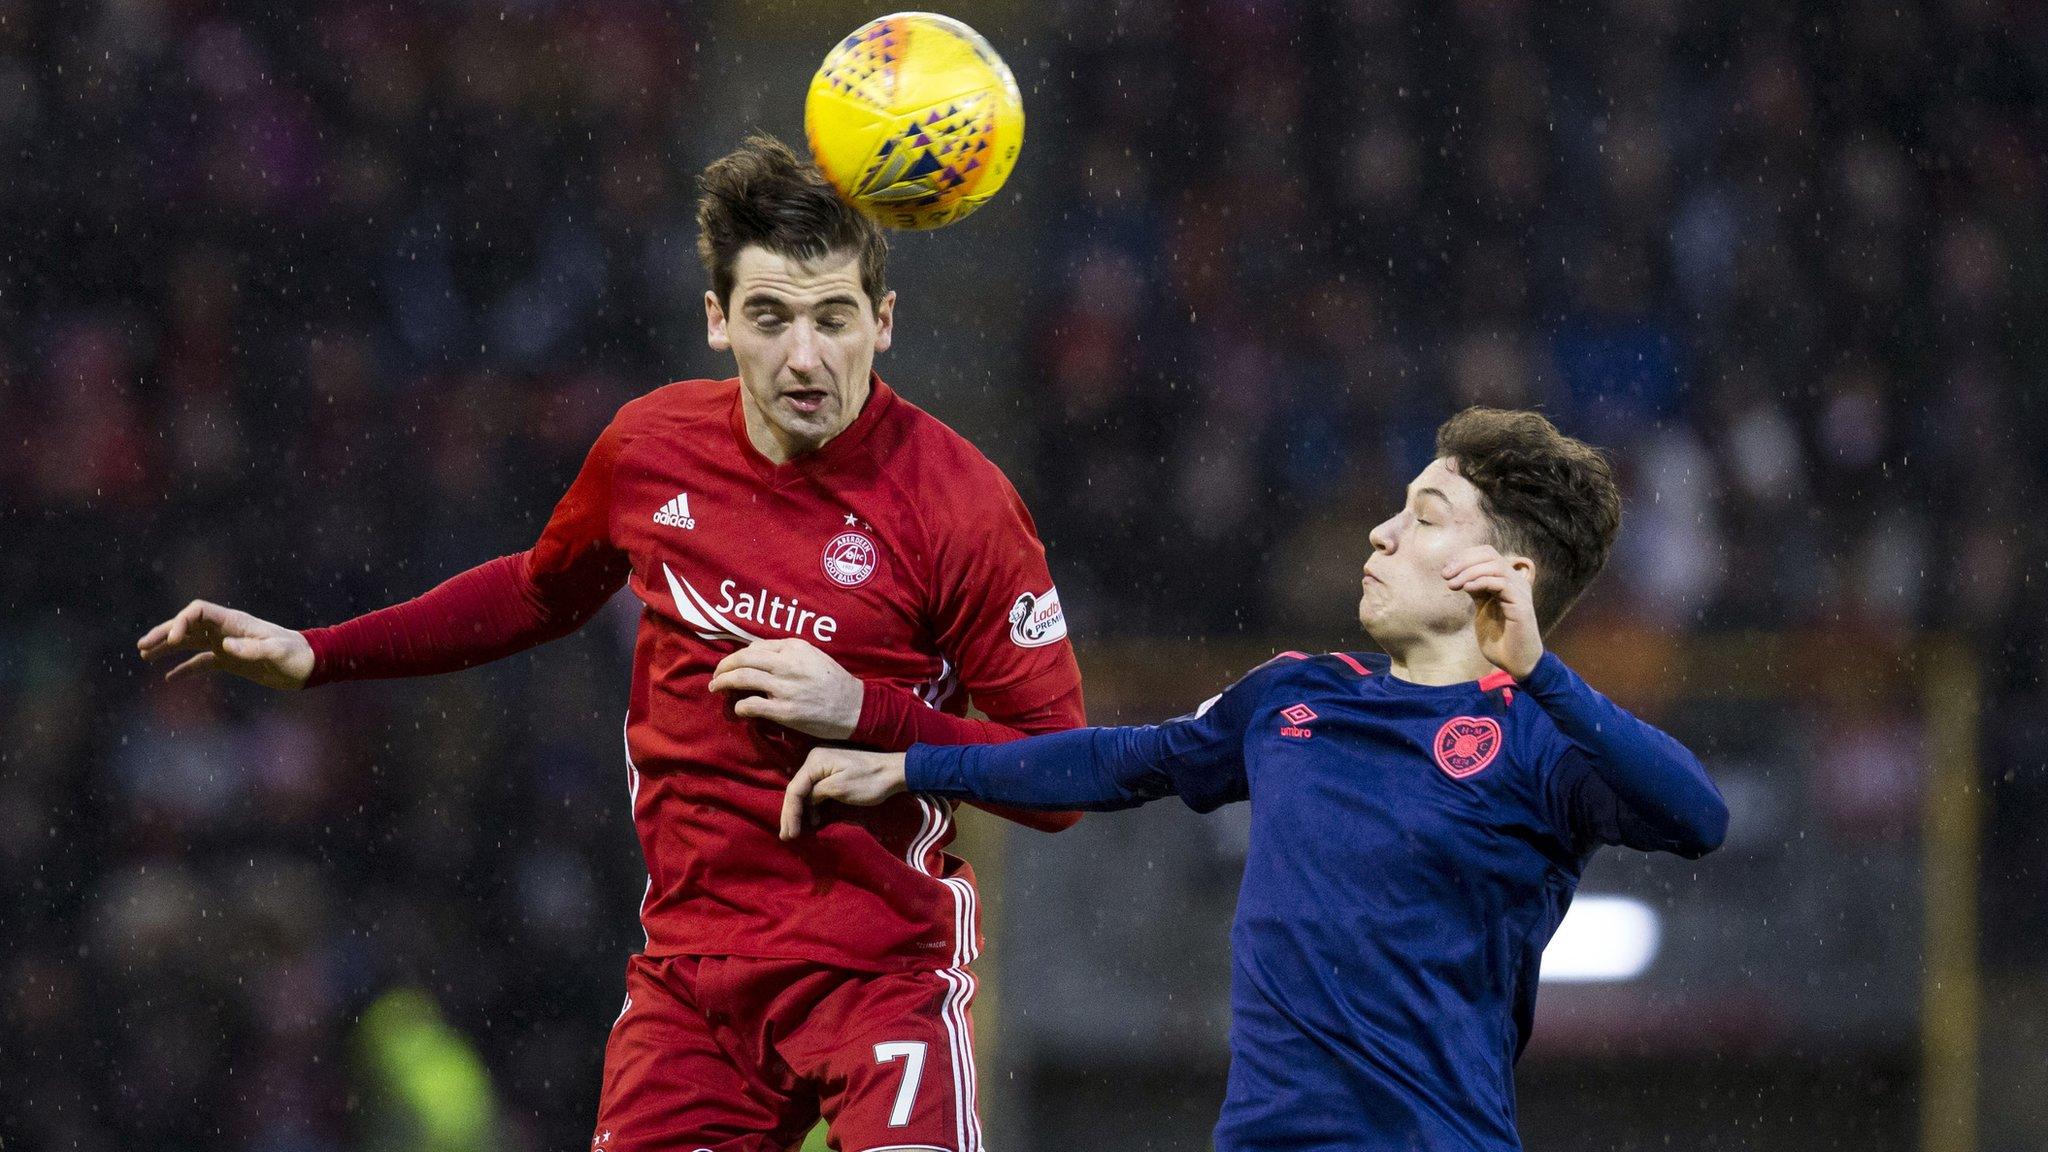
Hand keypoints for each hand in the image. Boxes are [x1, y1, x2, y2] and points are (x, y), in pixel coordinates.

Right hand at [136, 600, 314, 690]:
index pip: (198, 612)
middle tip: (142, 646)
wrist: (310, 665)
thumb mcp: (278, 652)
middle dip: (163, 633)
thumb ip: (253, 648)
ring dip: (167, 648)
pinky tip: (169, 677)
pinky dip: (185, 668)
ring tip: (144, 656)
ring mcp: (227, 645)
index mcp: (235, 622)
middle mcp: (227, 630)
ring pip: (190, 642)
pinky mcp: (231, 661)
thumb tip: (225, 646)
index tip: (173, 642)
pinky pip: (202, 662)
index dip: (181, 622)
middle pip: (187, 626)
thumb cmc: (296, 655)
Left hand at [708, 638, 865, 739]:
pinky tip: (738, 707)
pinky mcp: (785, 711)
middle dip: (723, 667)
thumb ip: (786, 652)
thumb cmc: (833, 680)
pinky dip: (739, 705)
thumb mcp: (812, 656)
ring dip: (723, 683)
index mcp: (794, 647)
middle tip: (715, 675)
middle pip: (742, 660)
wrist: (855, 707)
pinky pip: (751, 705)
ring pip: (742, 679)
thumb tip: (754, 653)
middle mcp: (787, 664)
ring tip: (715, 687)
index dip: (737, 656)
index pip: (754, 647)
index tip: (731, 664)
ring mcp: (785, 688)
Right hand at [781, 748, 908, 838]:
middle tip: (787, 837)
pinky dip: (811, 806)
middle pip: (796, 790)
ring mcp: (822, 765)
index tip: (791, 834)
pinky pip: (814, 791)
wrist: (894, 772)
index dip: (790, 813)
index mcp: (815, 761)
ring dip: (800, 812)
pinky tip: (812, 820)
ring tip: (795, 832)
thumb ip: (817, 794)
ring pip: (804, 792)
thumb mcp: (841, 789)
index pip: (795, 789)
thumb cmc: (870, 781)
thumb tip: (806, 802)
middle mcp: (814, 760)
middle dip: (791, 814)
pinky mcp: (831, 773)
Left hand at [1443, 545, 1543, 679]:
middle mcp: (1516, 582)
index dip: (1465, 556)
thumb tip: (1460, 575)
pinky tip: (1466, 589)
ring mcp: (1521, 592)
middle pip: (1490, 555)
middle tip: (1445, 574)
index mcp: (1507, 580)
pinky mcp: (1521, 605)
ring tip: (1452, 584)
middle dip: (1463, 561)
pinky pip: (1501, 583)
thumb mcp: (1483, 609)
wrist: (1517, 662)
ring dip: (1469, 572)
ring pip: (1495, 566)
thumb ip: (1477, 591)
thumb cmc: (1500, 639)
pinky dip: (1481, 582)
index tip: (1446, 569)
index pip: (1487, 553)